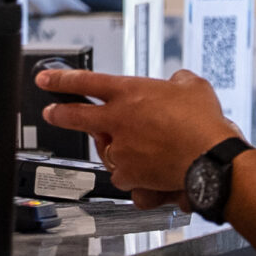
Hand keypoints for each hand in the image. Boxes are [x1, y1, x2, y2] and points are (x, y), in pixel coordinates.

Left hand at [35, 67, 238, 197]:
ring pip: (105, 150)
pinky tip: (147, 172)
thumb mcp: (193, 86)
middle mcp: (118, 119)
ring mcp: (120, 148)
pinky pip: (122, 176)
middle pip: (75, 116)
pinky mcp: (128, 174)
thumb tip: (176, 81)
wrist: (211, 159)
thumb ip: (178, 81)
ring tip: (140, 148)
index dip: (61, 79)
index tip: (45, 79)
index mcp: (129, 92)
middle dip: (58, 113)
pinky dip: (132, 176)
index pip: (86, 82)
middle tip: (50, 112)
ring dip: (116, 149)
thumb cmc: (204, 123)